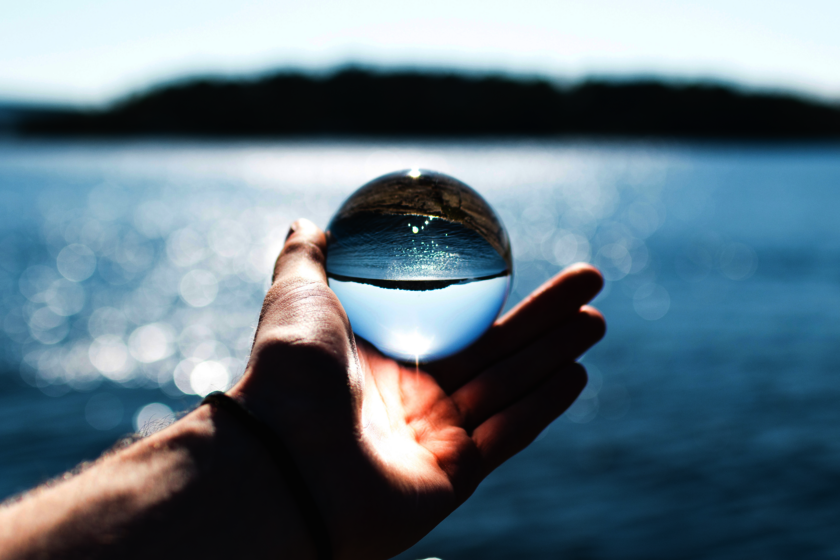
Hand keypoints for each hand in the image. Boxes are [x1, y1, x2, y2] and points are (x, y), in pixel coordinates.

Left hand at [232, 219, 605, 559]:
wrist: (281, 458)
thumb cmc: (287, 372)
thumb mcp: (296, 296)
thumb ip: (307, 259)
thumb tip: (310, 222)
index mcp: (387, 360)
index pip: (457, 323)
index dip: (496, 295)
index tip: (526, 265)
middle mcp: (414, 399)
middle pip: (496, 351)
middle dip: (546, 319)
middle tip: (590, 284)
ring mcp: (436, 440)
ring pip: (510, 388)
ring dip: (555, 354)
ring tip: (596, 320)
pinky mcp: (453, 478)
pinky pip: (507, 435)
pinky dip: (542, 406)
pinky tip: (576, 373)